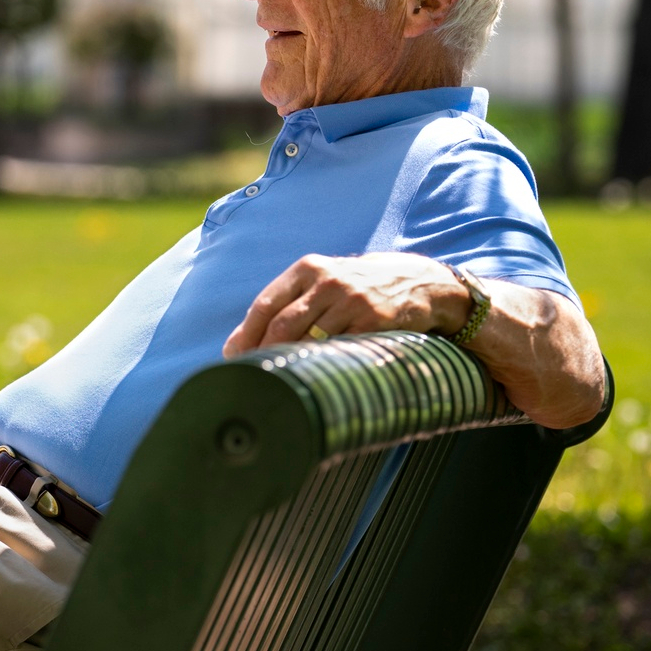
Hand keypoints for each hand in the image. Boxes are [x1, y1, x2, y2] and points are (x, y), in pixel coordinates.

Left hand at [223, 252, 471, 356]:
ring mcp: (352, 301)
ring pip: (309, 340)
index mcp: (307, 268)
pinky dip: (321, 366)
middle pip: (283, 324)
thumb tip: (236, 344)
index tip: (233, 358)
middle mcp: (328, 281)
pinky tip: (311, 378)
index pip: (265, 305)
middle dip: (262, 353)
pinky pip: (339, 350)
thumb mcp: (322, 282)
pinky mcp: (374, 321)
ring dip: (289, 364)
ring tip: (276, 382)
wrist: (418, 282)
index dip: (246, 335)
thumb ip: (285, 304)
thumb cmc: (355, 289)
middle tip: (251, 377)